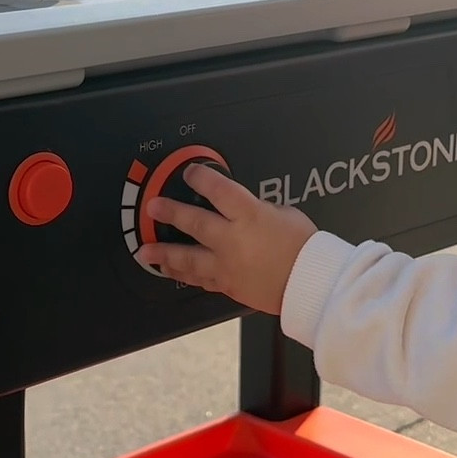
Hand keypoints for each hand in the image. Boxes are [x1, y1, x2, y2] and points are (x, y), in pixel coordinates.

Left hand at [135, 164, 317, 313]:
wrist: (311, 284)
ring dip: (164, 254)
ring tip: (146, 251)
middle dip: (170, 213)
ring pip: (188, 258)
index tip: (191, 172)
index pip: (219, 190)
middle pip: (195, 223)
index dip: (201, 177)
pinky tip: (171, 270)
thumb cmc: (304, 248)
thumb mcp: (284, 214)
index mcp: (250, 216)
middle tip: (153, 208)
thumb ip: (257, 209)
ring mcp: (228, 265)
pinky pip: (200, 280)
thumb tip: (242, 208)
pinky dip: (184, 274)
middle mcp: (234, 240)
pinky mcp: (228, 285)